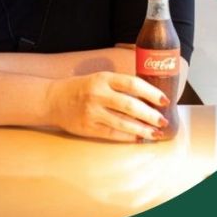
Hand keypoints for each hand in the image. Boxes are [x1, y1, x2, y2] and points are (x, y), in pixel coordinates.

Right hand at [44, 71, 171, 142]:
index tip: (164, 100)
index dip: (151, 92)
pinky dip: (128, 136)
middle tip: (163, 121)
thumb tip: (149, 96)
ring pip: (123, 122)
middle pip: (130, 105)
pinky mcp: (88, 127)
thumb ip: (119, 85)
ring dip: (142, 129)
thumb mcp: (99, 79)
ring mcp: (92, 112)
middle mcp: (98, 94)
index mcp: (103, 78)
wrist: (52, 100)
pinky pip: (113, 133)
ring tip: (156, 133)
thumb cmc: (80, 88)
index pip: (132, 83)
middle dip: (150, 115)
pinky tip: (139, 137)